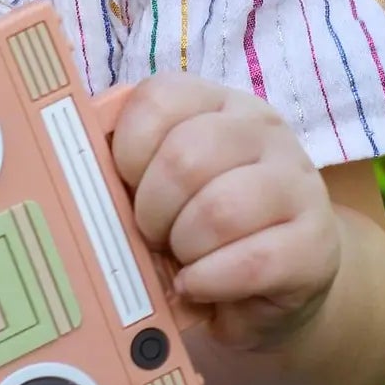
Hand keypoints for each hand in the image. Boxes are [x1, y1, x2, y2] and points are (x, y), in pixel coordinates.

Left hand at [111, 75, 340, 351]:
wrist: (271, 282)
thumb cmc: (193, 228)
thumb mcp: (151, 188)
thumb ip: (116, 166)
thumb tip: (66, 167)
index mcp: (212, 103)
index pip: (157, 100)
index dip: (126, 154)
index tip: (126, 188)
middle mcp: (261, 128)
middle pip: (185, 156)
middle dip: (151, 211)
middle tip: (151, 236)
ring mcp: (298, 181)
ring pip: (220, 209)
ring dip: (183, 248)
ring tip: (181, 260)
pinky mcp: (318, 241)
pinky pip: (252, 261)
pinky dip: (209, 281)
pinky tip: (199, 285)